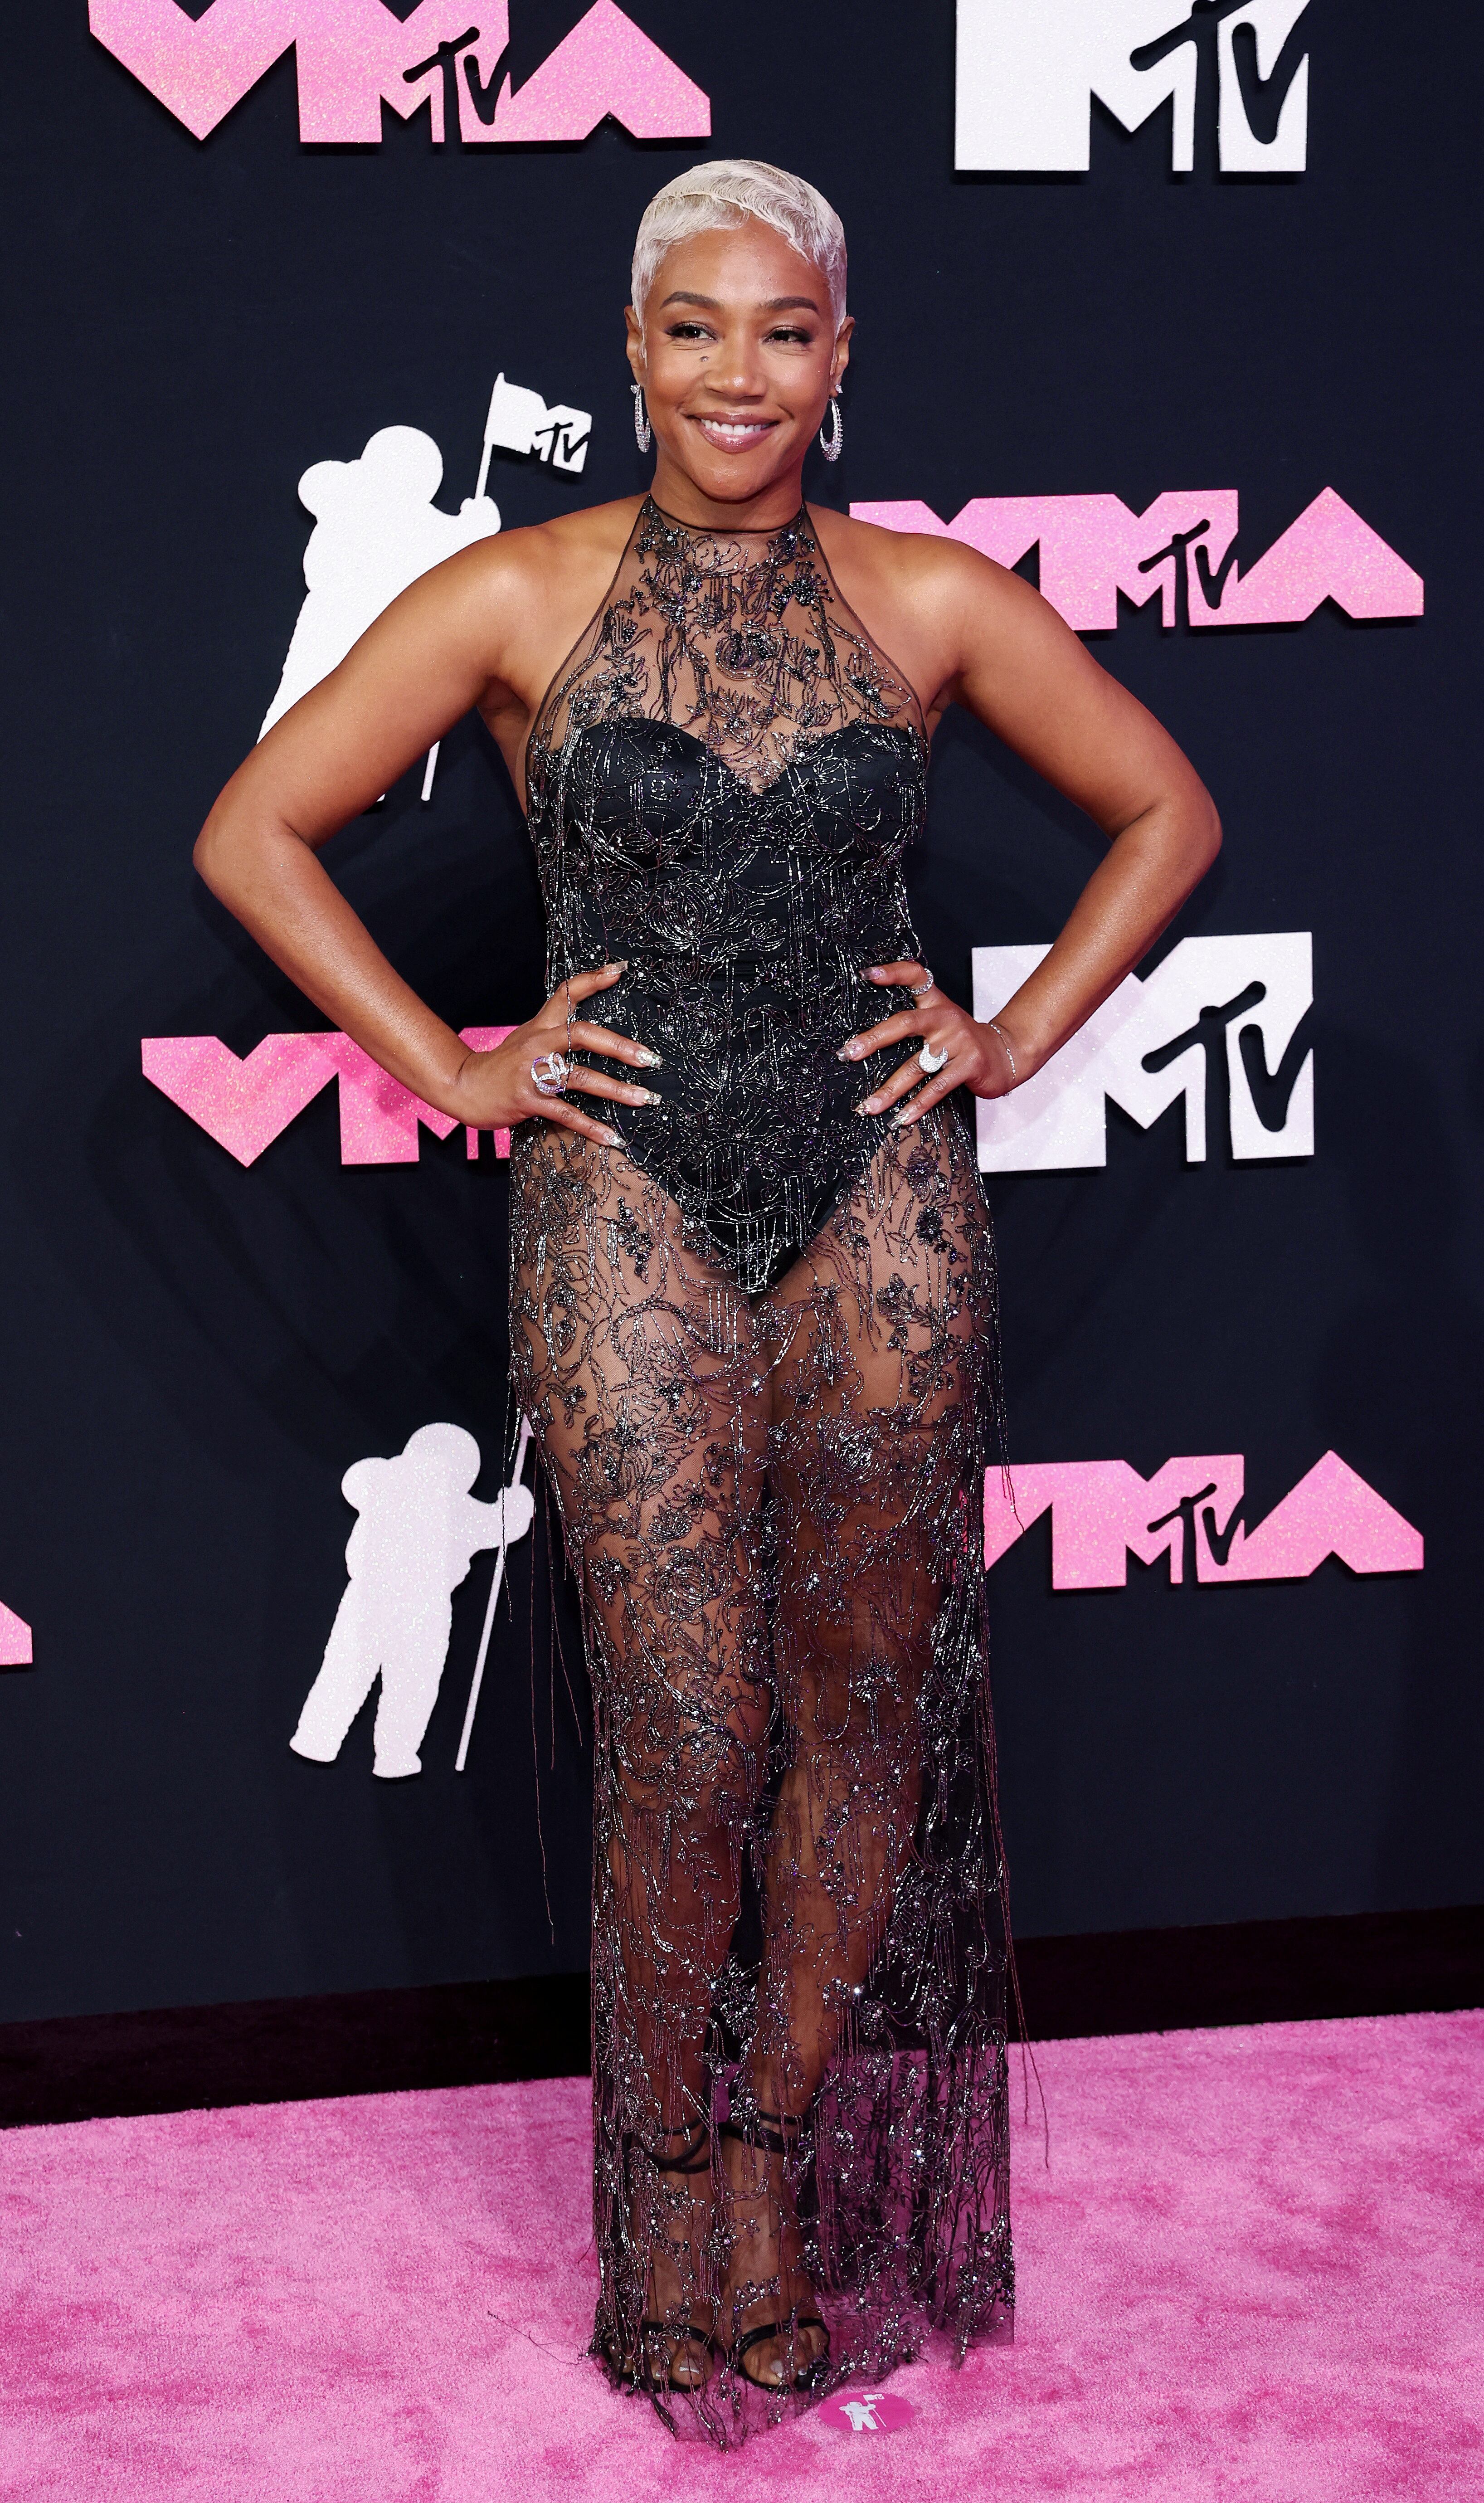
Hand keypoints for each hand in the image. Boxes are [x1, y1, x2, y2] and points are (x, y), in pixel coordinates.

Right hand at [448, 962, 660, 1146]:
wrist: (463, 1086)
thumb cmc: (501, 1065)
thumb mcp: (527, 1037)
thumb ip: (554, 1028)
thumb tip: (587, 1026)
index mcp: (540, 1026)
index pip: (566, 994)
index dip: (593, 980)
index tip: (620, 969)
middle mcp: (538, 1044)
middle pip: (582, 1035)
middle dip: (618, 1047)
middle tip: (648, 1058)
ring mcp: (532, 1073)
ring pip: (580, 1078)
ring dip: (615, 1090)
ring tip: (642, 1099)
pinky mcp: (528, 1101)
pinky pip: (566, 1114)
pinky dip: (591, 1127)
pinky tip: (612, 1137)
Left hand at [837, 961, 1019, 1130]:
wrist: (1007, 1054)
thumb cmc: (964, 1042)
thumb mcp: (943, 1021)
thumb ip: (915, 1019)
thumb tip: (868, 1039)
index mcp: (937, 1004)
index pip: (916, 976)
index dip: (892, 973)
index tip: (867, 974)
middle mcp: (946, 1019)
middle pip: (905, 1023)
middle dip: (874, 1039)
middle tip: (850, 1053)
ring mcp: (958, 1042)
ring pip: (916, 1066)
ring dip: (890, 1089)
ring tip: (869, 1106)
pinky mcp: (969, 1066)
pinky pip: (937, 1088)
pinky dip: (918, 1105)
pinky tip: (902, 1117)